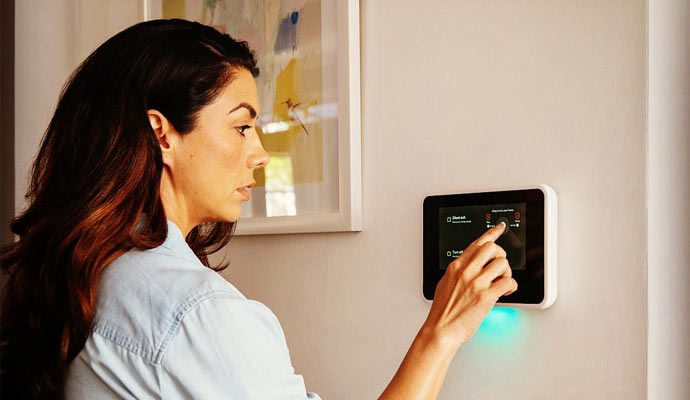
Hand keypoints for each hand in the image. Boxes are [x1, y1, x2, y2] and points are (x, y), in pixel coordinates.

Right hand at [421, 222, 517, 348]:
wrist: (441, 329)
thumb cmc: (443, 311)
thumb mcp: (446, 284)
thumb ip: (459, 272)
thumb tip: (471, 267)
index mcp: (456, 266)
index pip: (476, 243)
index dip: (491, 233)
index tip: (499, 228)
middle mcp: (466, 271)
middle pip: (492, 248)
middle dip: (500, 255)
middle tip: (500, 267)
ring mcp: (476, 283)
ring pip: (502, 264)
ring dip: (507, 273)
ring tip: (501, 282)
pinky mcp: (486, 296)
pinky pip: (508, 282)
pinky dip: (511, 286)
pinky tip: (505, 292)